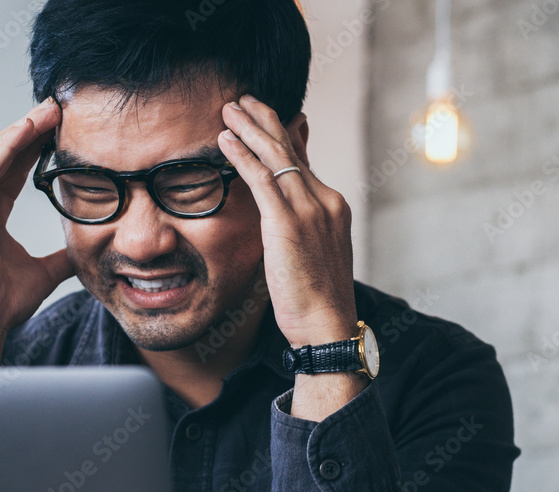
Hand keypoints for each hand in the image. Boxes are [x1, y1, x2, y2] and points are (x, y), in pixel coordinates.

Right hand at [0, 98, 75, 367]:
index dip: (36, 146)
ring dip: (26, 126)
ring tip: (53, 108)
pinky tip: (31, 125)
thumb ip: (60, 258)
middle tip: (61, 107)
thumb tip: (83, 253)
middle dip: (32, 127)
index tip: (61, 129)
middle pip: (5, 151)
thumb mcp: (43, 273)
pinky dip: (12, 142)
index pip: (14, 168)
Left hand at [217, 94, 357, 347]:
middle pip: (292, 148)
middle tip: (243, 99)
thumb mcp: (311, 257)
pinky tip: (225, 140)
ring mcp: (310, 209)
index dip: (283, 135)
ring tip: (229, 108)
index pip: (304, 160)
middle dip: (265, 119)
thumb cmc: (315, 302)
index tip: (265, 116)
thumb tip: (280, 221)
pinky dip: (242, 156)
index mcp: (333, 207)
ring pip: (277, 155)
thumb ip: (298, 230)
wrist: (327, 326)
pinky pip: (262, 179)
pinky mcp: (289, 223)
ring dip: (249, 128)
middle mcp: (326, 200)